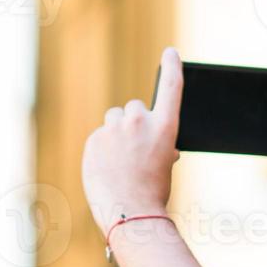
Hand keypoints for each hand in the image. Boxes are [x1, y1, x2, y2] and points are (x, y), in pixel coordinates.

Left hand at [82, 47, 182, 230]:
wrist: (131, 214)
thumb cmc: (153, 193)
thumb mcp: (165, 164)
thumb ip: (159, 143)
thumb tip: (152, 141)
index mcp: (165, 127)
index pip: (171, 88)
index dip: (172, 67)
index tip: (170, 53)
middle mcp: (140, 122)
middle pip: (134, 108)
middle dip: (133, 123)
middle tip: (134, 149)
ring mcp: (114, 130)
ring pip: (114, 121)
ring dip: (116, 133)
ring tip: (120, 161)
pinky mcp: (94, 139)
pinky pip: (99, 136)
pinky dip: (103, 149)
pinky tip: (108, 169)